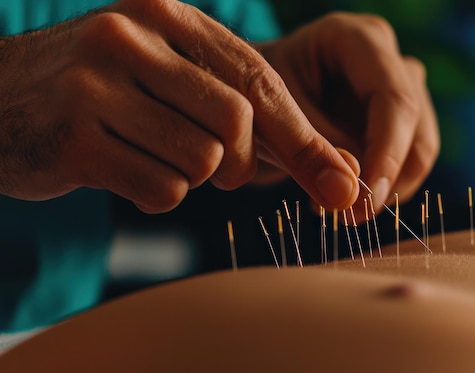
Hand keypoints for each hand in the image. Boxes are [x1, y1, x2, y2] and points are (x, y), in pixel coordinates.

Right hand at [0, 0, 359, 212]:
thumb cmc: (103, 96)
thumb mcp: (171, 83)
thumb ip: (251, 120)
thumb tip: (343, 172)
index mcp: (164, 15)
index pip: (258, 80)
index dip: (303, 137)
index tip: (342, 181)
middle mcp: (130, 37)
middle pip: (237, 124)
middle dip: (240, 163)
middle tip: (215, 168)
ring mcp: (95, 86)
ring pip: (203, 163)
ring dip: (192, 177)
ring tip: (150, 155)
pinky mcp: (72, 138)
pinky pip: (161, 190)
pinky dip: (157, 195)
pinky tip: (121, 170)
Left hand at [259, 12, 438, 213]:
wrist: (258, 99)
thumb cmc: (256, 96)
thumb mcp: (272, 116)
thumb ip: (311, 147)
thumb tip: (353, 191)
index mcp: (358, 39)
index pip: (393, 99)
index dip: (387, 153)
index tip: (366, 199)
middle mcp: (389, 59)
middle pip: (414, 124)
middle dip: (388, 178)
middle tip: (348, 217)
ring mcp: (401, 89)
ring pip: (420, 148)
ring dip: (388, 189)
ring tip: (337, 210)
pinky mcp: (401, 122)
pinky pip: (410, 162)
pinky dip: (384, 189)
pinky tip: (344, 199)